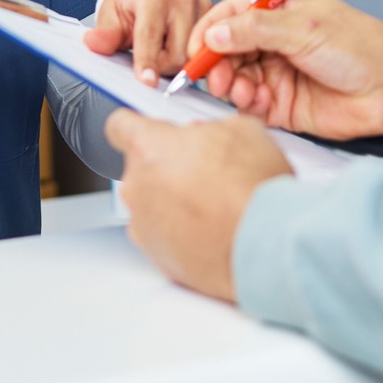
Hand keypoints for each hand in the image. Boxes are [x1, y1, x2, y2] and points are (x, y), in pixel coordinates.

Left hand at [85, 0, 211, 84]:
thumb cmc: (132, 3)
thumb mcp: (111, 14)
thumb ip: (105, 33)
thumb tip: (93, 42)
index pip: (150, 35)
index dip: (147, 61)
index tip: (147, 82)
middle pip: (177, 53)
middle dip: (162, 66)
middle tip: (149, 59)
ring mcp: (202, 7)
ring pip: (194, 57)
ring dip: (177, 63)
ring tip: (164, 51)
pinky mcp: (214, 17)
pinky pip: (207, 52)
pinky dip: (193, 58)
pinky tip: (180, 51)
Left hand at [104, 111, 290, 301]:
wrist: (264, 244)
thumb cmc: (252, 189)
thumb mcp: (242, 130)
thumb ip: (208, 128)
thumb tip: (206, 136)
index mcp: (150, 147)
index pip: (119, 126)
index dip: (135, 126)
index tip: (146, 130)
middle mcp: (137, 187)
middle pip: (142, 169)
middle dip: (169, 167)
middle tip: (205, 172)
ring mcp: (143, 226)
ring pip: (152, 205)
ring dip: (175, 202)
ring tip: (214, 205)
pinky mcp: (157, 257)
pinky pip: (163, 237)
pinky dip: (182, 233)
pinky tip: (212, 229)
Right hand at [185, 0, 382, 148]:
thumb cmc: (362, 48)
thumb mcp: (304, 28)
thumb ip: (255, 30)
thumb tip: (215, 33)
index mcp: (282, 11)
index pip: (232, 14)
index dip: (210, 30)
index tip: (195, 49)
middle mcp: (277, 41)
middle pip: (229, 49)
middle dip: (216, 62)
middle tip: (212, 76)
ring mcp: (280, 72)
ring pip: (237, 77)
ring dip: (231, 84)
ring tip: (237, 90)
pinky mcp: (284, 104)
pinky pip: (252, 104)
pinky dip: (246, 104)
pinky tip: (253, 102)